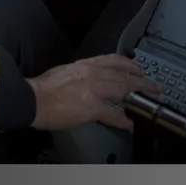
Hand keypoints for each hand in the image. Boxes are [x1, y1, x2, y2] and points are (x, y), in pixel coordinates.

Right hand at [26, 54, 160, 131]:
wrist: (32, 98)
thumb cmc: (41, 87)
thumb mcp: (64, 71)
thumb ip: (79, 74)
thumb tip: (86, 82)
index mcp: (84, 65)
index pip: (113, 60)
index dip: (129, 64)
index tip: (138, 69)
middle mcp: (92, 73)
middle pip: (123, 75)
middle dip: (142, 81)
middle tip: (154, 86)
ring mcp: (93, 90)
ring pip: (124, 90)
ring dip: (140, 95)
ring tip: (151, 100)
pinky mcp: (91, 107)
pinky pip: (114, 114)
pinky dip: (125, 120)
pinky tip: (132, 124)